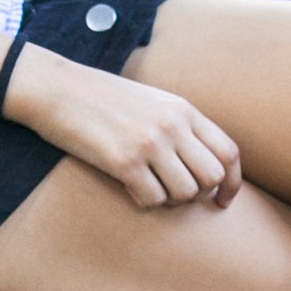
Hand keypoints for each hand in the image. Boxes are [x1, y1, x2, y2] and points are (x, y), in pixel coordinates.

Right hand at [6, 46, 241, 211]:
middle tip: (174, 193)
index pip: (229, 152)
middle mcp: (173, 124)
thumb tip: (202, 165)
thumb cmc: (103, 99)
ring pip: (185, 193)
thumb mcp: (152, 101)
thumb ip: (180, 126)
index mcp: (184, 109)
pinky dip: (144, 201)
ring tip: (149, 187)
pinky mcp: (124, 161)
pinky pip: (152, 200)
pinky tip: (129, 188)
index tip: (222, 201)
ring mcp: (150, 142)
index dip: (232, 183)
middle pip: (212, 177)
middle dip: (197, 194)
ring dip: (169, 200)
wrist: (58, 89)